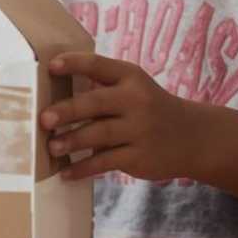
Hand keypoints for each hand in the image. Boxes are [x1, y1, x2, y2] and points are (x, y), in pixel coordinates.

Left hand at [41, 52, 201, 182]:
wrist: (194, 137)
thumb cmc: (149, 108)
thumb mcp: (134, 87)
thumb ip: (101, 87)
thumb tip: (51, 96)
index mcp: (130, 77)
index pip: (98, 65)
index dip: (73, 64)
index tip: (49, 66)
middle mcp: (136, 100)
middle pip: (96, 103)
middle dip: (68, 111)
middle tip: (44, 119)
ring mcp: (140, 130)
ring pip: (99, 135)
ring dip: (72, 141)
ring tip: (51, 147)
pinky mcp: (139, 157)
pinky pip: (106, 162)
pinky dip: (83, 168)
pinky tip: (66, 173)